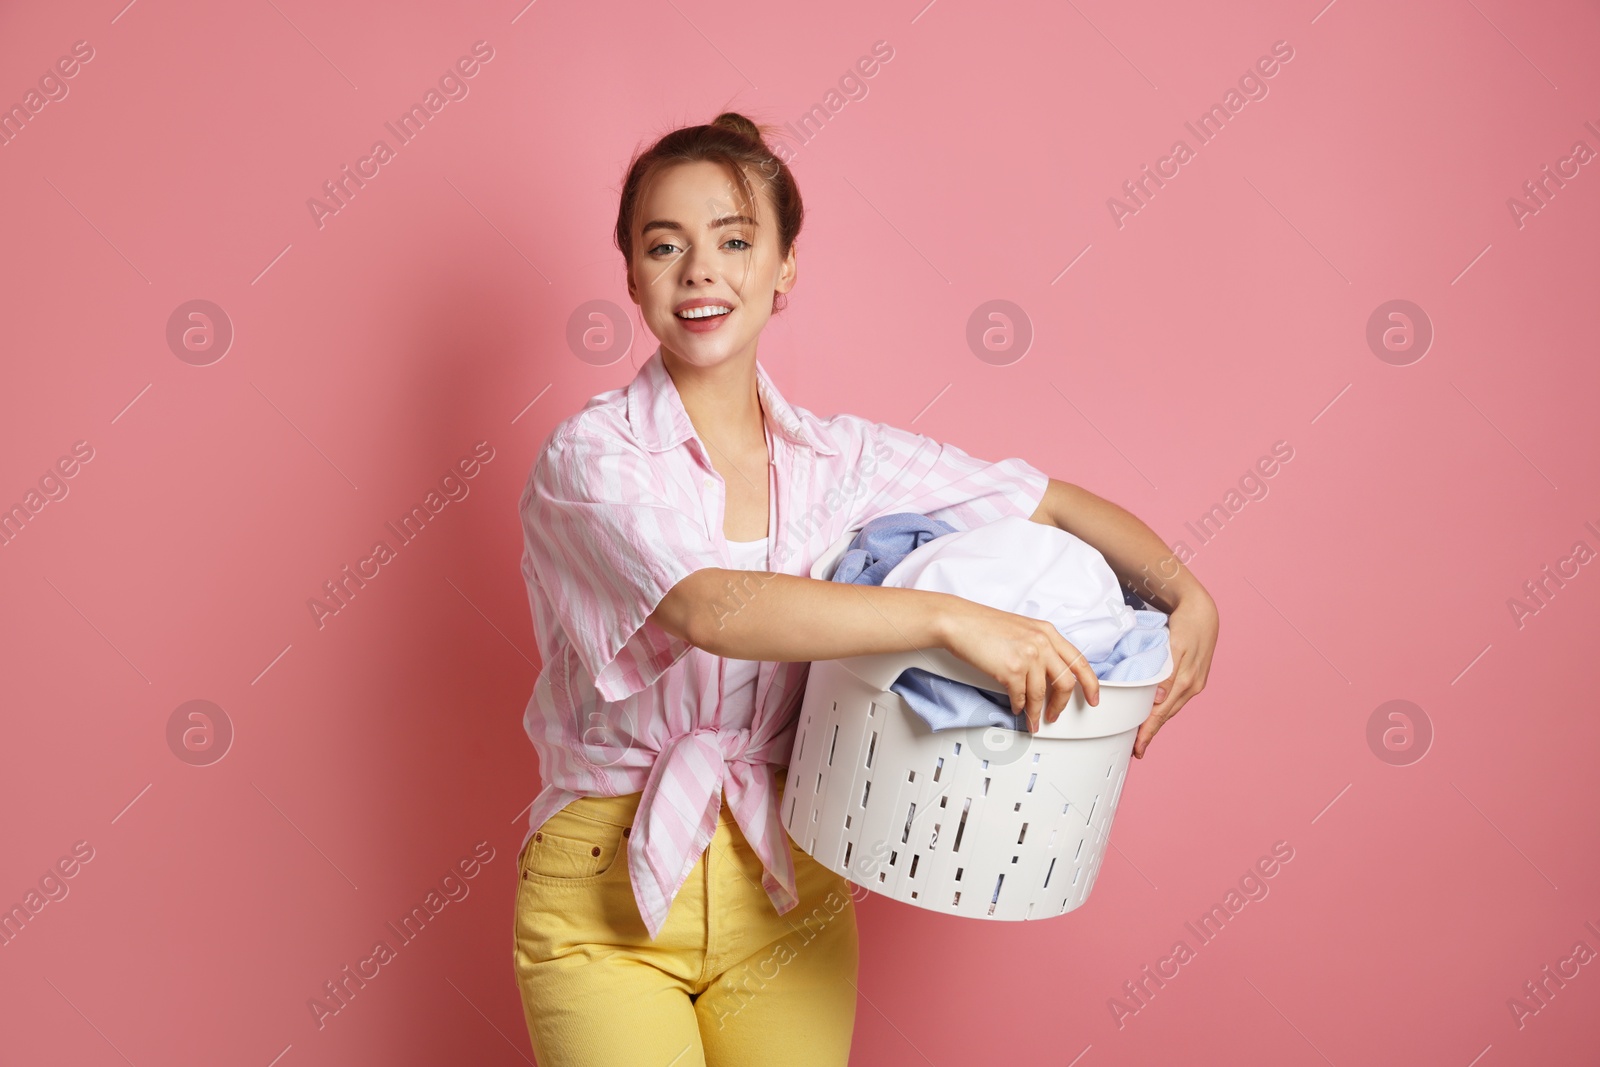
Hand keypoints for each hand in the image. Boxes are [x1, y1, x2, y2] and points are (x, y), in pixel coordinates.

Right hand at [936, 597, 1099, 732]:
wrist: (958, 621)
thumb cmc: (982, 625)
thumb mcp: (1021, 629)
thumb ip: (1038, 647)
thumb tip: (1046, 674)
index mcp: (1047, 631)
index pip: (1079, 661)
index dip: (1091, 683)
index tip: (1093, 697)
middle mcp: (1042, 642)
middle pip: (1067, 682)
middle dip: (1062, 704)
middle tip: (1055, 715)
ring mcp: (1028, 655)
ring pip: (1042, 694)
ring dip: (1037, 712)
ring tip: (1033, 720)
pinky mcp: (1011, 669)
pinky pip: (1021, 697)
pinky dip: (1020, 706)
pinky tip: (1016, 708)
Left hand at [1134, 592, 1217, 758]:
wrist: (1203, 610)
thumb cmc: (1186, 624)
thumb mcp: (1176, 645)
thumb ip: (1167, 674)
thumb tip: (1158, 699)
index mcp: (1186, 681)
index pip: (1161, 713)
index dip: (1149, 731)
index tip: (1138, 748)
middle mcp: (1192, 686)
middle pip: (1167, 714)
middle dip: (1151, 731)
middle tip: (1136, 748)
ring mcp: (1195, 683)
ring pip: (1171, 708)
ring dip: (1158, 721)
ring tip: (1144, 734)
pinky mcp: (1195, 678)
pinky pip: (1176, 698)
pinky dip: (1165, 708)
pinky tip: (1157, 711)